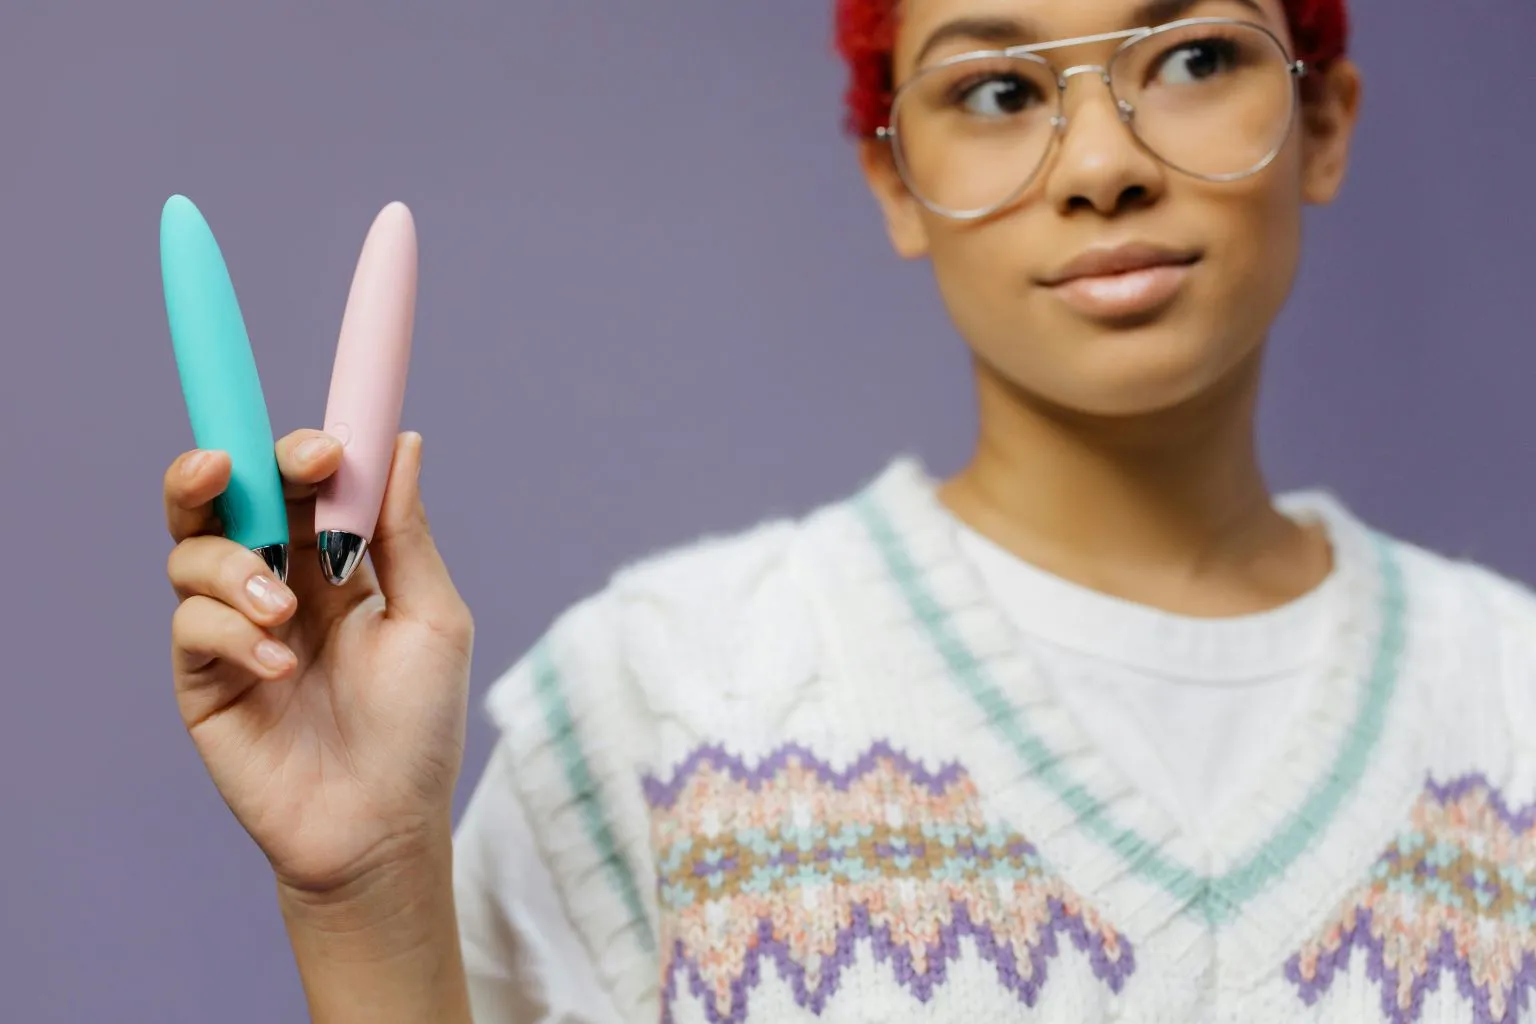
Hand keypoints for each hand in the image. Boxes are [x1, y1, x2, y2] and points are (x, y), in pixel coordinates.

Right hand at [163, 430, 473, 896]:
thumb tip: (400, 441)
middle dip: (223, 469)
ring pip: (193, 550)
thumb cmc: (419, 725)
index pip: (301, 486)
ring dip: (231, 564)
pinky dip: (233, 632)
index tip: (325, 449)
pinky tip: (280, 666)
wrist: (381, 825)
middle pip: (226, 499)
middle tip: (236, 465)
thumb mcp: (432, 618)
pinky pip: (191, 624)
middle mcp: (280, 584)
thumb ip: (406, 532)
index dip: (303, 455)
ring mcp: (236, 629)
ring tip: (282, 608)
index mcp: (337, 563)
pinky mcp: (203, 677)